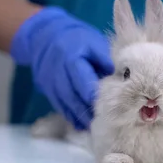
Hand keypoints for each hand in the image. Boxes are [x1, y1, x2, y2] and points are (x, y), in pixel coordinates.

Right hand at [10, 7, 113, 129]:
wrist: (45, 36)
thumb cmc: (77, 39)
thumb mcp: (93, 42)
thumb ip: (104, 58)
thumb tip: (116, 75)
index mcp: (70, 58)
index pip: (82, 80)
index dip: (93, 94)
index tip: (107, 105)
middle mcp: (57, 72)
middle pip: (72, 95)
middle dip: (86, 109)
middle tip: (103, 121)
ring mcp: (49, 82)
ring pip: (64, 103)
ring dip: (78, 116)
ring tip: (93, 126)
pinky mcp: (47, 89)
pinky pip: (59, 105)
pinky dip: (70, 115)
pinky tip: (81, 124)